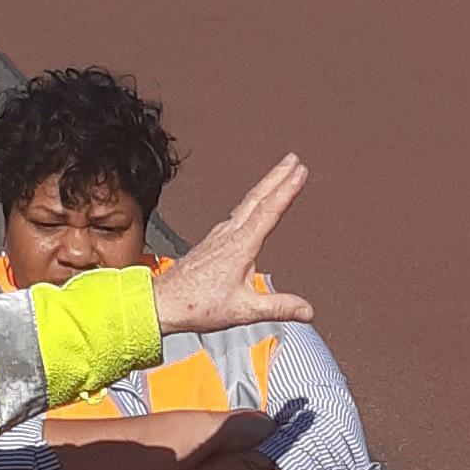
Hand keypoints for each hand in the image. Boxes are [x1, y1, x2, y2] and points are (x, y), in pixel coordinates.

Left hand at [153, 157, 310, 333]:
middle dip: (276, 176)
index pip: (268, 211)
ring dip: (264, 186)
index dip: (286, 190)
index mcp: (239, 246)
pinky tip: (252, 206)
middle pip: (256, 198)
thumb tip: (306, 310)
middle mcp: (228, 235)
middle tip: (292, 160)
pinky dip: (251, 202)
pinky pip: (236, 214)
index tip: (300, 172)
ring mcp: (218, 236)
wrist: (163, 302)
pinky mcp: (212, 242)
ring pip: (246, 203)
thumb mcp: (244, 310)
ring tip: (279, 174)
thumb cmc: (195, 304)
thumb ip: (279, 307)